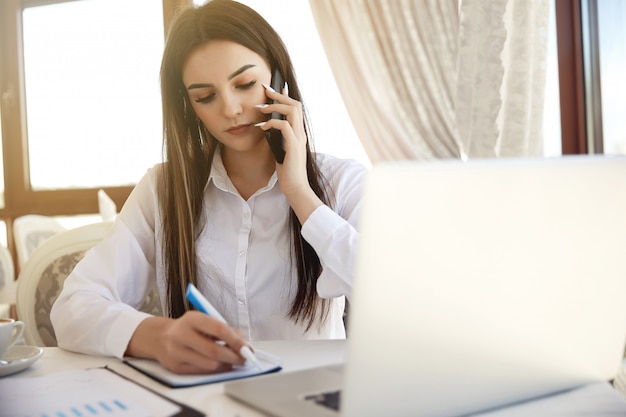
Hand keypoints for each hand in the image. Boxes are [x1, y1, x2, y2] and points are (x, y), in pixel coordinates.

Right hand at [127, 312, 247, 374]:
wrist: (159, 337)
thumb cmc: (188, 328)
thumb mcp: (204, 321)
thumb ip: (224, 329)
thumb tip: (243, 344)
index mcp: (192, 318)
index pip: (219, 329)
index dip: (236, 340)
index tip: (247, 347)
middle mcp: (181, 334)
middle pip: (214, 351)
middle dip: (234, 357)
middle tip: (244, 358)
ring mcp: (176, 352)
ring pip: (209, 364)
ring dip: (226, 365)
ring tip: (231, 361)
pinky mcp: (175, 367)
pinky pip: (201, 372)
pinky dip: (215, 370)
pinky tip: (219, 365)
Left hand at [256, 83, 322, 222]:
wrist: (295, 188)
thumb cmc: (288, 172)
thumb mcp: (281, 150)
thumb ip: (278, 138)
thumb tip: (267, 128)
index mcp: (299, 133)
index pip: (295, 108)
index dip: (285, 96)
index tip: (273, 88)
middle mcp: (301, 133)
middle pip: (295, 104)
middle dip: (279, 95)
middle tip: (265, 89)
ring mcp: (299, 139)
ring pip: (292, 111)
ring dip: (275, 106)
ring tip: (261, 107)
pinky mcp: (294, 146)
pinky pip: (284, 126)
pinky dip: (272, 123)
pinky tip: (262, 127)